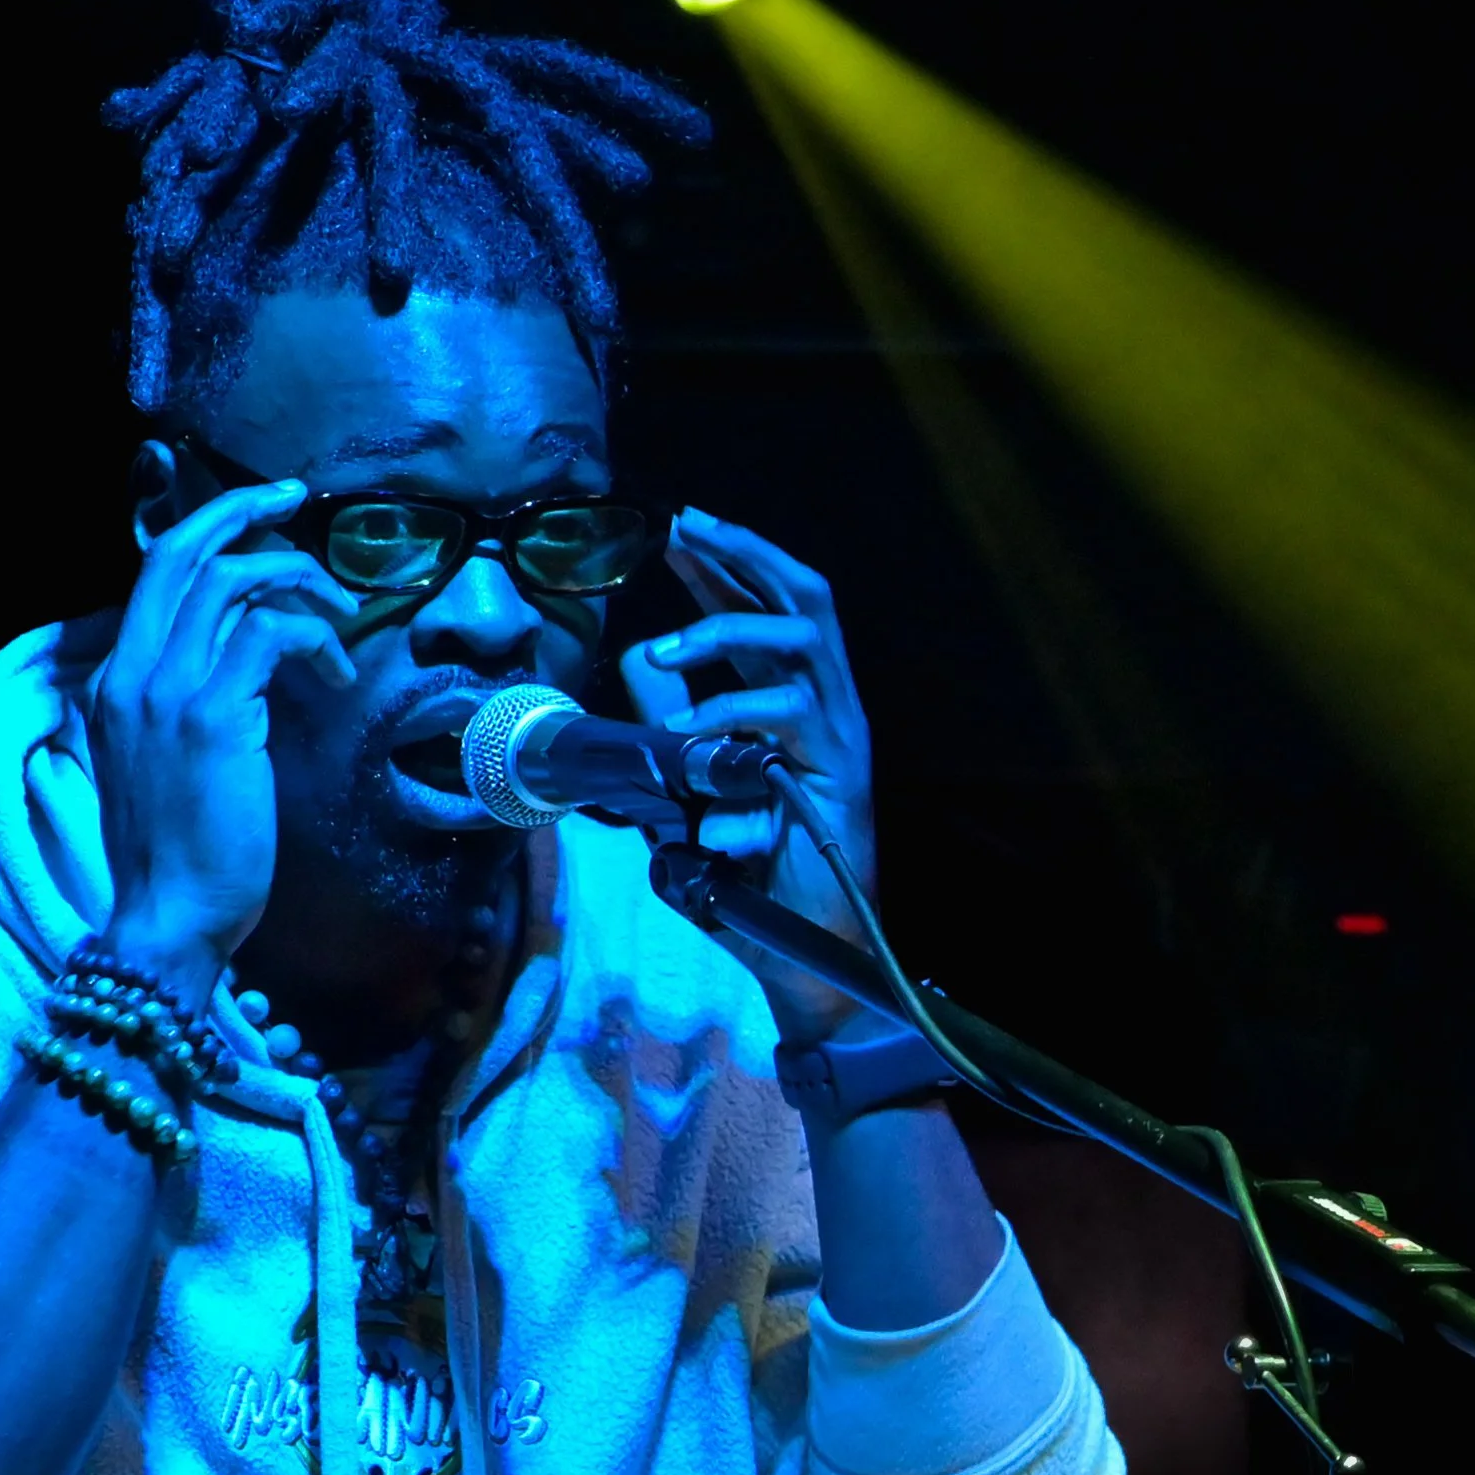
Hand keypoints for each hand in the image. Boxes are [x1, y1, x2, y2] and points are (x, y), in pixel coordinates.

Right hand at [89, 478, 357, 996]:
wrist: (168, 918)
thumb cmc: (181, 855)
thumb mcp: (168, 764)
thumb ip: (190, 705)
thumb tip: (248, 664)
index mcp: (115, 682)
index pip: (155, 575)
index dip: (209, 535)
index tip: (262, 519)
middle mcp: (132, 673)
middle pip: (180, 552)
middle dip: (242, 511)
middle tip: (296, 499)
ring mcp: (167, 691)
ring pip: (231, 581)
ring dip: (297, 580)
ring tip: (339, 614)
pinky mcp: (212, 715)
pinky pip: (269, 632)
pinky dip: (313, 637)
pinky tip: (334, 675)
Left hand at [622, 504, 875, 1045]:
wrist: (806, 949)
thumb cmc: (749, 870)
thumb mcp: (687, 783)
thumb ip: (670, 718)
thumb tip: (635, 656)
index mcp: (793, 702)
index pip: (765, 611)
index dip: (724, 565)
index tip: (678, 528)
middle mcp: (825, 706)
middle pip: (804, 598)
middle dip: (747, 553)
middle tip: (690, 526)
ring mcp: (839, 737)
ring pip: (801, 642)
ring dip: (730, 630)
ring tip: (666, 646)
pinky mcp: (838, 776)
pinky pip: (792, 720)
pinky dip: (736, 715)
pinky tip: (689, 730)